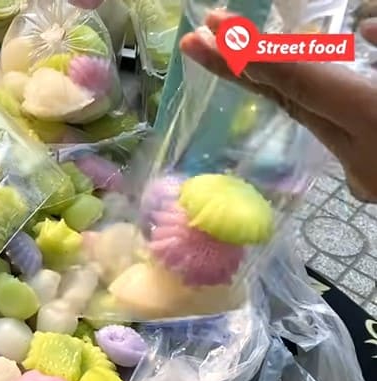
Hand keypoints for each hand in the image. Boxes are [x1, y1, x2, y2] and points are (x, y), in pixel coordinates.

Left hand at [180, 12, 376, 201]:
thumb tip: (367, 28)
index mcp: (373, 122)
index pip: (302, 84)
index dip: (256, 55)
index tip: (216, 28)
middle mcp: (358, 155)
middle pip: (286, 102)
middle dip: (237, 68)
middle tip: (194, 40)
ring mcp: (360, 175)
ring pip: (306, 117)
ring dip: (265, 82)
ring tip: (219, 50)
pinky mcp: (365, 180)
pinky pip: (331, 131)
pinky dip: (310, 101)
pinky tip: (279, 80)